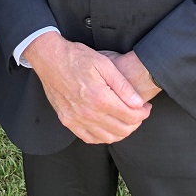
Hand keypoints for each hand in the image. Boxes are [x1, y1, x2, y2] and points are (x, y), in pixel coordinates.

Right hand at [24, 32, 150, 143]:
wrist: (50, 58)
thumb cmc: (77, 57)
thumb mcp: (105, 64)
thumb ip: (123, 86)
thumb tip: (139, 103)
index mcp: (100, 98)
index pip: (131, 116)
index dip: (143, 113)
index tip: (146, 107)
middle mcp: (88, 113)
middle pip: (122, 130)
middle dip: (135, 123)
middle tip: (138, 113)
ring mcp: (76, 119)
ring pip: (107, 137)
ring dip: (121, 132)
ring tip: (125, 120)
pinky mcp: (67, 120)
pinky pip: (89, 138)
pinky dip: (102, 136)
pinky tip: (107, 127)